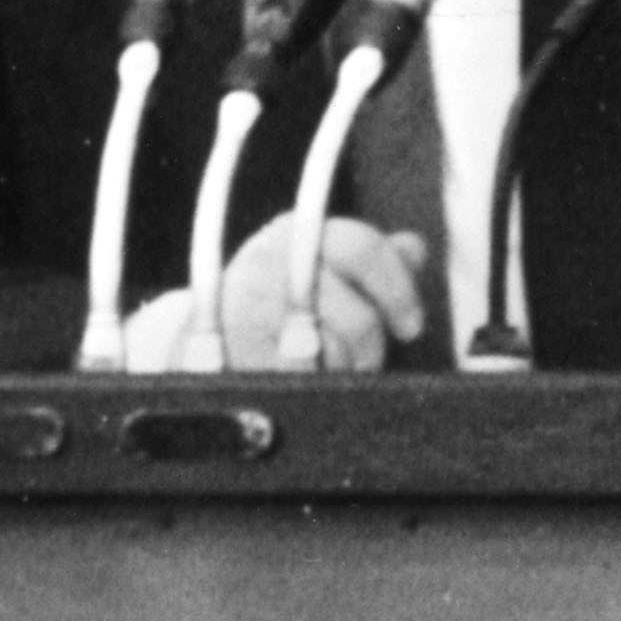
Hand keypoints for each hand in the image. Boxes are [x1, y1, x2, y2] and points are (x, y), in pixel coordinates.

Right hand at [162, 213, 430, 371]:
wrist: (206, 330)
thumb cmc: (284, 297)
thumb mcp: (325, 266)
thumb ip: (373, 260)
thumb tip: (414, 248)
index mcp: (298, 232)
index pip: (361, 247)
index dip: (398, 290)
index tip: (410, 326)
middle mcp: (269, 264)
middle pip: (353, 315)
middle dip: (370, 346)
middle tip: (367, 358)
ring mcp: (247, 312)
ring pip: (327, 353)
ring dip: (339, 369)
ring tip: (332, 368)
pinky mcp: (234, 356)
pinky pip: (294, 383)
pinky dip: (309, 387)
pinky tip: (307, 382)